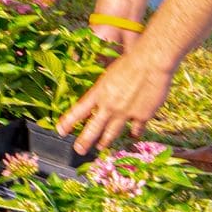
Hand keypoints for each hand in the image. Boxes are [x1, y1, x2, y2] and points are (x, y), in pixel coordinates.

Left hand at [57, 49, 175, 154]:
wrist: (151, 63)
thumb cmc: (130, 62)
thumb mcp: (109, 74)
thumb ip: (104, 89)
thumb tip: (100, 97)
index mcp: (99, 92)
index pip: (78, 111)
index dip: (68, 122)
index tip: (60, 130)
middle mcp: (109, 105)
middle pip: (93, 128)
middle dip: (84, 141)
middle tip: (79, 150)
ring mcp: (125, 113)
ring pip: (112, 132)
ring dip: (105, 141)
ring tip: (100, 147)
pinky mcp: (142, 116)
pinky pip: (136, 129)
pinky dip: (134, 133)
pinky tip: (133, 136)